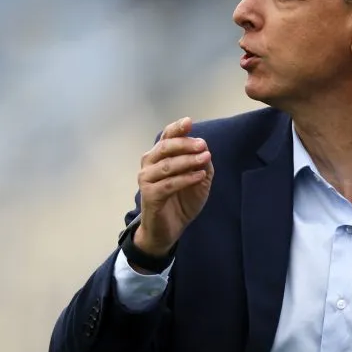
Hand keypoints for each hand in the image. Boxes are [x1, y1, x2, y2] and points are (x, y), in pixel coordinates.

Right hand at [135, 117, 213, 256]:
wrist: (168, 229)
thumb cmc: (180, 201)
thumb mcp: (198, 180)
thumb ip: (202, 165)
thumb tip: (205, 149)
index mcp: (159, 157)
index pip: (166, 137)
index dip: (176, 128)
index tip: (189, 122)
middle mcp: (149, 164)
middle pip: (165, 147)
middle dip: (185, 144)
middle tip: (202, 145)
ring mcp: (147, 180)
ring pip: (167, 165)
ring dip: (187, 161)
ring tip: (205, 159)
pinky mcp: (149, 195)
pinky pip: (168, 184)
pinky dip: (185, 179)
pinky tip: (199, 176)